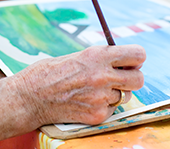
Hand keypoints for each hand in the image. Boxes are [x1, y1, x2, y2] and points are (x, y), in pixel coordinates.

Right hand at [13, 45, 145, 125]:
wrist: (30, 97)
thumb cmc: (50, 73)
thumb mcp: (78, 56)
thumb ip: (102, 59)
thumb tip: (123, 62)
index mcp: (98, 55)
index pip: (138, 54)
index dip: (137, 58)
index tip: (132, 61)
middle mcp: (103, 76)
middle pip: (139, 79)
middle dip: (132, 78)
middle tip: (121, 78)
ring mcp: (101, 98)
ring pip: (125, 96)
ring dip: (116, 94)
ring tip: (94, 90)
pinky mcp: (97, 115)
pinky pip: (112, 110)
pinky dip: (104, 107)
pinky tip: (86, 101)